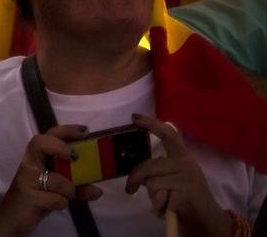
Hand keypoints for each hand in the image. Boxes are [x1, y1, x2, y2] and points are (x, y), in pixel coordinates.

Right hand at [0, 125, 102, 233]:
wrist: (10, 218)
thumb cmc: (35, 198)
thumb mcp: (57, 191)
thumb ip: (76, 187)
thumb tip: (97, 190)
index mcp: (36, 158)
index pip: (47, 136)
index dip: (66, 131)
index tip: (86, 131)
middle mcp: (29, 164)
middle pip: (40, 143)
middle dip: (60, 147)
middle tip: (74, 157)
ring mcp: (26, 179)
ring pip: (56, 179)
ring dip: (69, 190)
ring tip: (66, 197)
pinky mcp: (28, 196)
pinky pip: (56, 199)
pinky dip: (61, 204)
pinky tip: (54, 206)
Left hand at [126, 115, 232, 236]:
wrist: (207, 219)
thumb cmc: (187, 197)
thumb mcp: (176, 177)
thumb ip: (161, 168)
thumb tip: (137, 169)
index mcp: (183, 156)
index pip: (168, 134)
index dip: (151, 124)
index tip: (134, 117)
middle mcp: (186, 163)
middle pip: (148, 166)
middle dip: (135, 179)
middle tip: (130, 189)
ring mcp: (187, 178)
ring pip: (151, 183)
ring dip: (152, 196)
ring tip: (163, 201)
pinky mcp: (185, 193)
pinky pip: (159, 198)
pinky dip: (159, 207)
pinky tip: (169, 209)